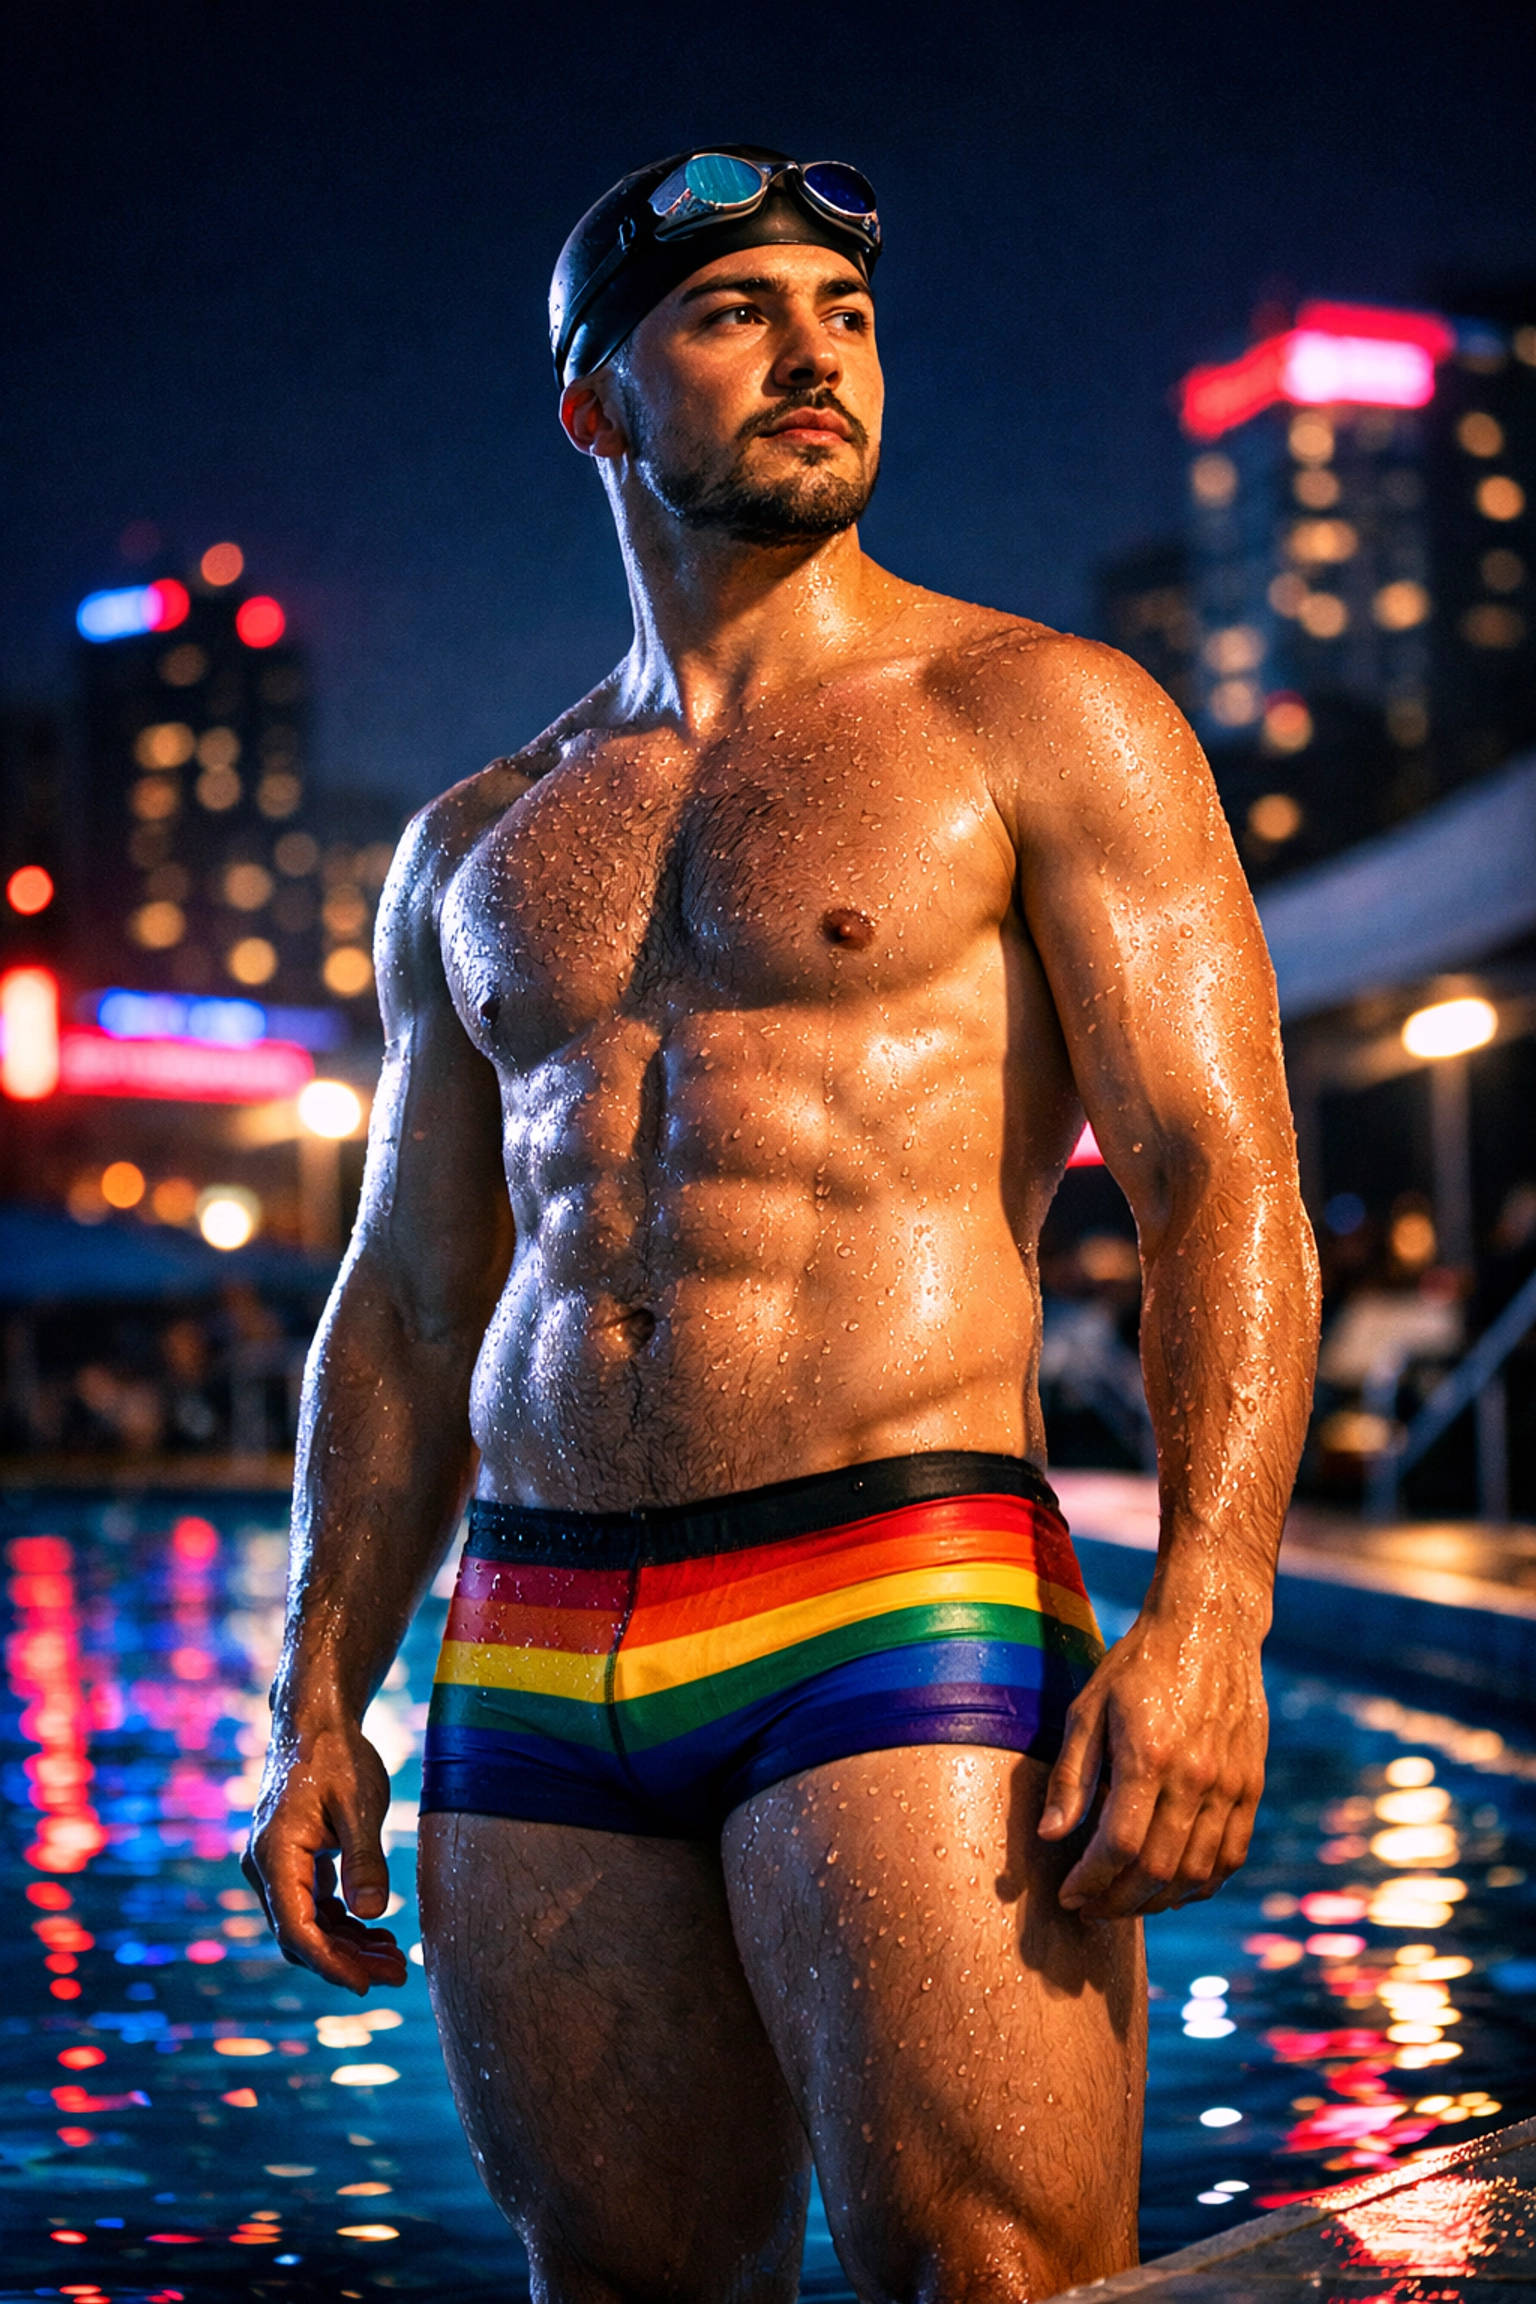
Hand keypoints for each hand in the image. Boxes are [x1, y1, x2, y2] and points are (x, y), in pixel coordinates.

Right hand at [243, 1716, 408, 1993]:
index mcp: (274, 1856)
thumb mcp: (360, 1805)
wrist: (314, 1723)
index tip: (365, 1983)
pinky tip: (378, 1933)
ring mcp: (278, 1867)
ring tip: (396, 1960)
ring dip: (349, 1946)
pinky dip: (344, 1924)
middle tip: (399, 1974)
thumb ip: (365, 1859)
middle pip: (302, 1935)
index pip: (296, 1929)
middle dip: (347, 1960)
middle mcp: (266, 1868)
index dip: (330, 1963)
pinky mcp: (294, 1864)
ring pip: (309, 1925)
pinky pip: (314, 1907)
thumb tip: (372, 1914)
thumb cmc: (337, 1756)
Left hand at [1037, 1601, 1267, 1918]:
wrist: (1209, 1627)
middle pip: (1157, 1870)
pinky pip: (1231, 1855)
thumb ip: (1071, 1775)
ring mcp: (1230, 1786)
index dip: (1090, 1881)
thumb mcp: (1089, 1708)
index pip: (1118, 1847)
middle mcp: (1195, 1778)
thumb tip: (1050, 1834)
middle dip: (1117, 1900)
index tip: (1068, 1895)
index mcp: (1149, 1757)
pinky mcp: (1252, 1786)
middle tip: (1091, 1907)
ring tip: (1126, 1902)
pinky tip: (1175, 1890)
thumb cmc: (1139, 1664)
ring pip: (1196, 1872)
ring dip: (1158, 1901)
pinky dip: (1203, 1884)